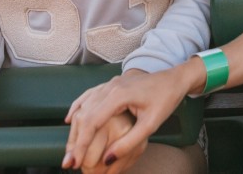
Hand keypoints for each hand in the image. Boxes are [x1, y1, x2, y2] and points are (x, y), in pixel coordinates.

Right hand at [63, 67, 191, 171]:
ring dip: (75, 129)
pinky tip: (69, 119)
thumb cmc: (165, 99)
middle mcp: (109, 87)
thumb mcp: (151, 124)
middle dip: (74, 141)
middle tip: (69, 162)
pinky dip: (77, 108)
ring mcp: (108, 84)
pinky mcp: (110, 85)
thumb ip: (129, 142)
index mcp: (119, 95)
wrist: (174, 78)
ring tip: (70, 150)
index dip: (80, 144)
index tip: (74, 162)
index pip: (91, 122)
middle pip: (83, 115)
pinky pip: (88, 96)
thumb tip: (107, 159)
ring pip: (83, 106)